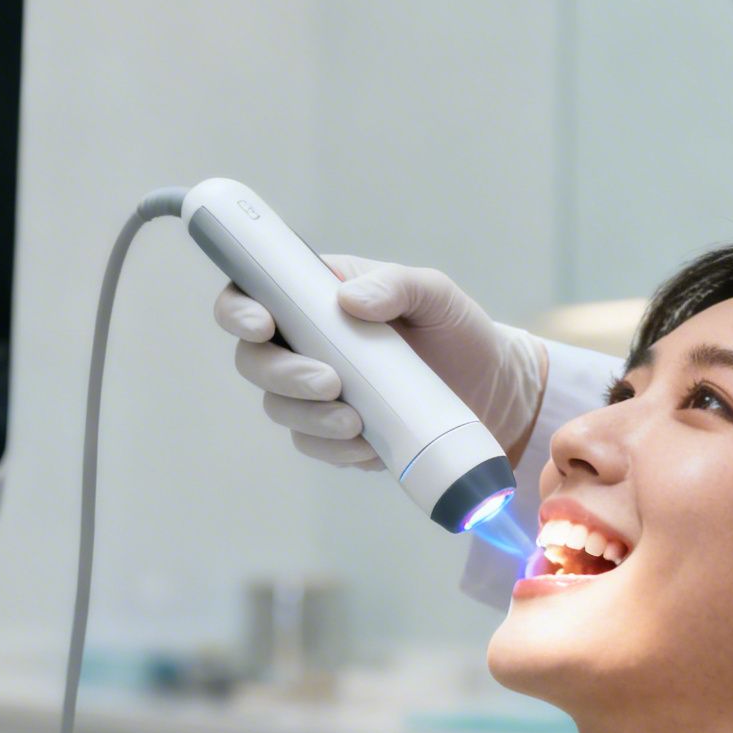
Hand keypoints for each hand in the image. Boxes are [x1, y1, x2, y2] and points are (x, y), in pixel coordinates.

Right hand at [214, 255, 546, 469]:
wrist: (493, 393)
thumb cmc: (458, 332)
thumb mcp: (436, 295)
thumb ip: (397, 285)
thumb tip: (349, 300)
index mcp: (316, 297)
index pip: (252, 293)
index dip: (238, 309)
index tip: (261, 325)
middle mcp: (306, 343)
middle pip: (254, 359)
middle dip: (281, 374)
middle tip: (330, 382)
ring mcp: (317, 391)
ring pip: (279, 407)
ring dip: (309, 417)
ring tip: (355, 421)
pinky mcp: (336, 432)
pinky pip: (313, 444)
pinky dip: (334, 447)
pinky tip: (366, 444)